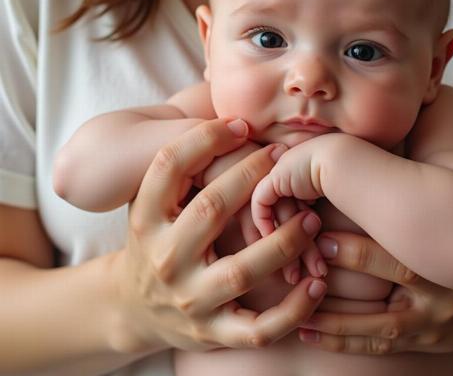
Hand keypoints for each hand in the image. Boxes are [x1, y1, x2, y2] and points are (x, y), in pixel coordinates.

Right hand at [110, 118, 326, 353]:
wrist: (132, 309)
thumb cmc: (156, 240)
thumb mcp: (155, 203)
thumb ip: (183, 170)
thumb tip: (234, 122)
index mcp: (146, 218)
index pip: (168, 165)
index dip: (205, 138)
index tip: (240, 125)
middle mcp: (164, 258)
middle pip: (211, 209)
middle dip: (252, 177)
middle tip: (284, 159)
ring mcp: (188, 300)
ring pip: (242, 270)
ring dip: (285, 242)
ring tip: (312, 219)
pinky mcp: (211, 333)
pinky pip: (258, 330)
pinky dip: (293, 310)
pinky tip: (317, 284)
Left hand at [298, 146, 452, 353]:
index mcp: (452, 264)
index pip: (400, 258)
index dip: (360, 251)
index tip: (324, 237)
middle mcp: (439, 298)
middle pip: (382, 289)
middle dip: (341, 277)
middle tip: (304, 262)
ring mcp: (428, 326)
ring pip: (373, 327)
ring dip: (331, 319)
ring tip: (293, 308)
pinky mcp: (420, 344)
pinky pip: (376, 347)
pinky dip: (341, 342)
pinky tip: (308, 331)